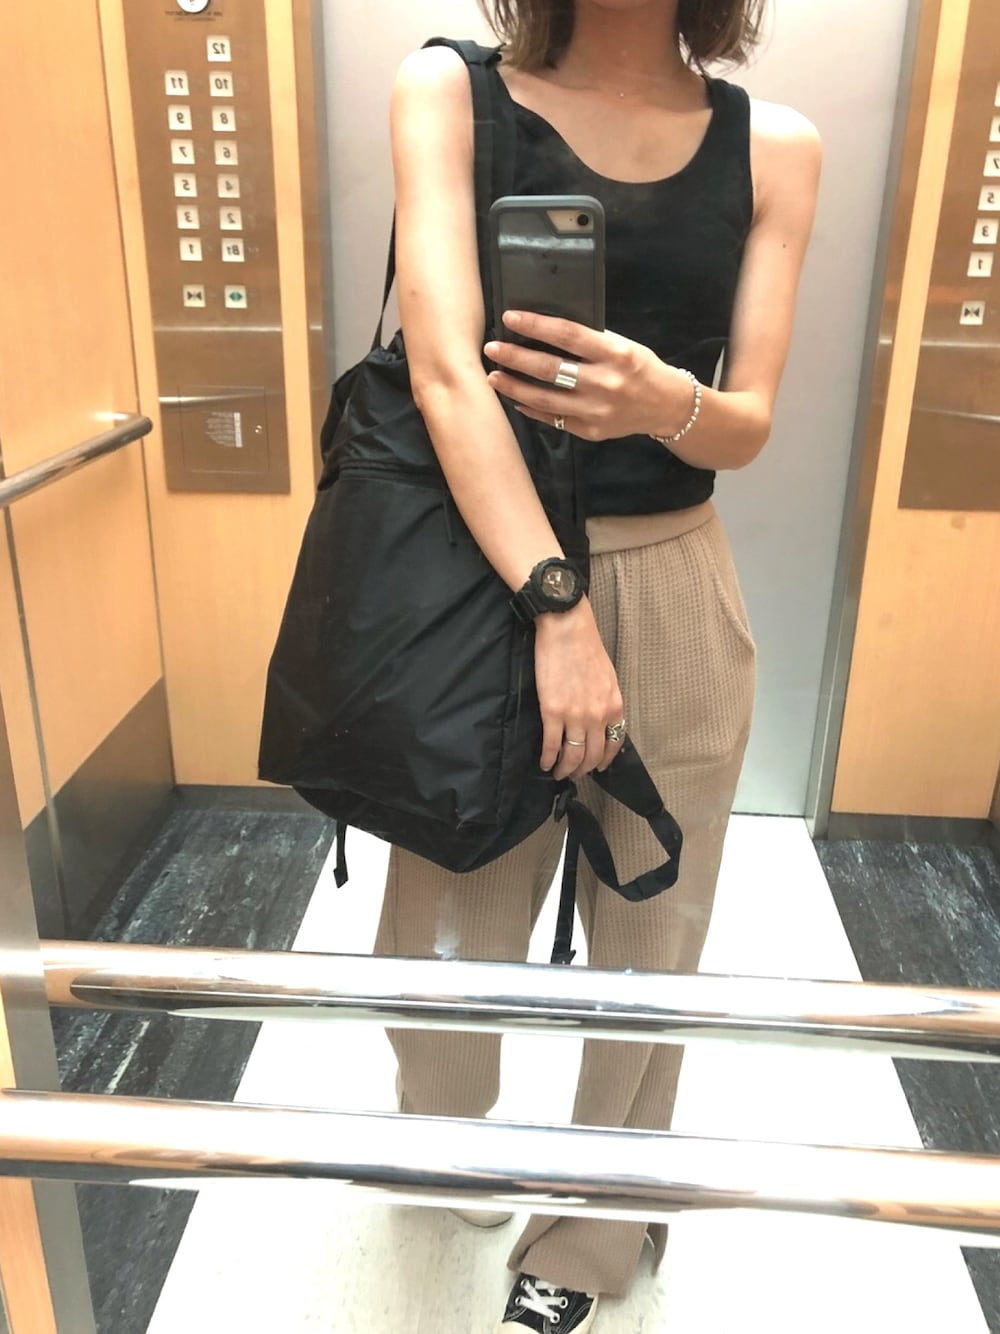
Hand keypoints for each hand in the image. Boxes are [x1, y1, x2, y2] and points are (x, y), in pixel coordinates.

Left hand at [485, 311, 688, 441]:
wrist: (665, 406)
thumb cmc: (640, 367)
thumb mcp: (622, 345)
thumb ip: (590, 340)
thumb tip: (544, 331)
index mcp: (615, 354)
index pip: (567, 335)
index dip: (535, 325)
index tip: (510, 318)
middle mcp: (605, 384)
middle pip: (549, 369)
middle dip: (514, 358)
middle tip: (492, 349)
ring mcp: (596, 412)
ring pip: (544, 399)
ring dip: (513, 386)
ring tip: (494, 376)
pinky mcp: (590, 431)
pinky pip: (552, 419)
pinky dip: (530, 409)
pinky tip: (515, 398)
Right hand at [534, 601, 625, 780]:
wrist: (567, 629)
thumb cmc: (586, 647)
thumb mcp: (607, 677)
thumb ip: (605, 701)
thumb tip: (599, 719)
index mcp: (614, 706)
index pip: (613, 744)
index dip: (604, 760)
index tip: (596, 766)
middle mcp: (598, 716)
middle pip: (592, 755)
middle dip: (583, 769)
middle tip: (574, 775)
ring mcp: (575, 716)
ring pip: (572, 755)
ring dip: (565, 769)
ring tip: (559, 773)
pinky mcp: (552, 712)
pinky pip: (551, 745)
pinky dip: (548, 758)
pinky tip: (545, 763)